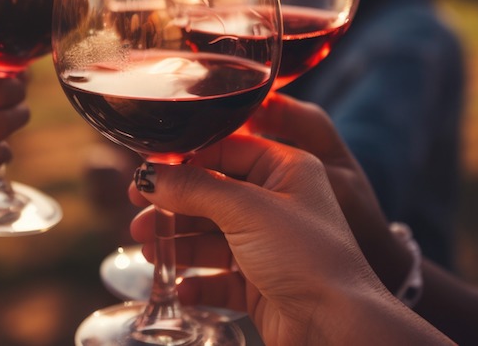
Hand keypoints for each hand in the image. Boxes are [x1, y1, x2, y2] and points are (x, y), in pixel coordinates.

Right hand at [128, 95, 442, 343]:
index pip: (224, 150)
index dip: (183, 160)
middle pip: (211, 195)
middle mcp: (278, 204)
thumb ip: (193, 188)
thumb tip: (148, 176)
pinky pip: (219, 277)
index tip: (146, 173)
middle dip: (173, 208)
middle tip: (138, 218)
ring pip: (211, 237)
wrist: (339, 329)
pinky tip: (180, 287)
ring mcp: (269, 246)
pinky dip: (197, 281)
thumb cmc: (308, 258)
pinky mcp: (262, 285)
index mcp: (286, 170)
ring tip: (151, 254)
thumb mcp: (246, 210)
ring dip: (178, 244)